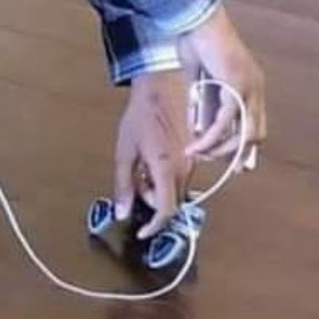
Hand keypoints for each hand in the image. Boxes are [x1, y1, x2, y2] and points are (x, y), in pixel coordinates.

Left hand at [115, 70, 192, 238]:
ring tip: (142, 167)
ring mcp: (193, 160)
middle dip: (152, 202)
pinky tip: (153, 160)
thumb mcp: (125, 150)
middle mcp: (185, 168)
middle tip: (135, 184)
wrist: (161, 86)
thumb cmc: (140, 116)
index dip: (154, 227)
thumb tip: (122, 213)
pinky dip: (167, 178)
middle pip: (172, 203)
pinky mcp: (195, 153)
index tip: (142, 232)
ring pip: (178, 190)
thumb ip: (124, 183)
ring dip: (159, 189)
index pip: (166, 211)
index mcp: (166, 168)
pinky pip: (182, 176)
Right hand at [179, 5, 266, 162]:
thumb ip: (203, 104)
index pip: (254, 123)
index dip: (240, 144)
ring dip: (222, 150)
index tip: (220, 157)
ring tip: (199, 154)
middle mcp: (255, 87)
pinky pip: (225, 120)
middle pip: (256, 134)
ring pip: (245, 133)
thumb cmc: (195, 40)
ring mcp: (249, 87)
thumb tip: (200, 129)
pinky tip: (197, 144)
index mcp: (249, 84)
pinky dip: (212, 136)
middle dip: (234, 153)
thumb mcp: (199, 79)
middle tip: (210, 159)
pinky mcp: (235, 85)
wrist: (195, 17)